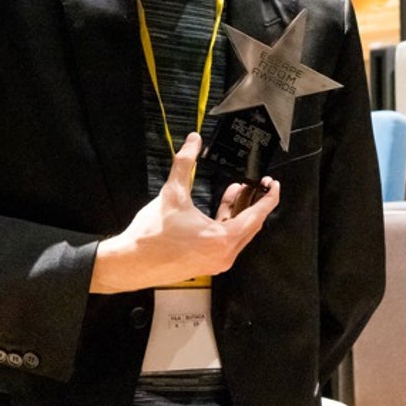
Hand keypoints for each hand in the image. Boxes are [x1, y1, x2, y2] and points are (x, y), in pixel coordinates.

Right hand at [90, 133, 280, 293]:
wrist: (130, 263)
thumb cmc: (152, 234)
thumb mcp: (172, 193)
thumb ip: (185, 163)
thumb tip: (193, 140)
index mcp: (223, 239)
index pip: (258, 216)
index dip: (269, 198)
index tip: (274, 184)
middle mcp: (224, 255)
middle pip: (251, 225)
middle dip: (255, 202)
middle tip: (258, 184)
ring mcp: (215, 263)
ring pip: (238, 233)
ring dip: (239, 211)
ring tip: (237, 190)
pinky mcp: (206, 264)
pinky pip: (226, 241)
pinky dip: (226, 223)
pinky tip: (220, 208)